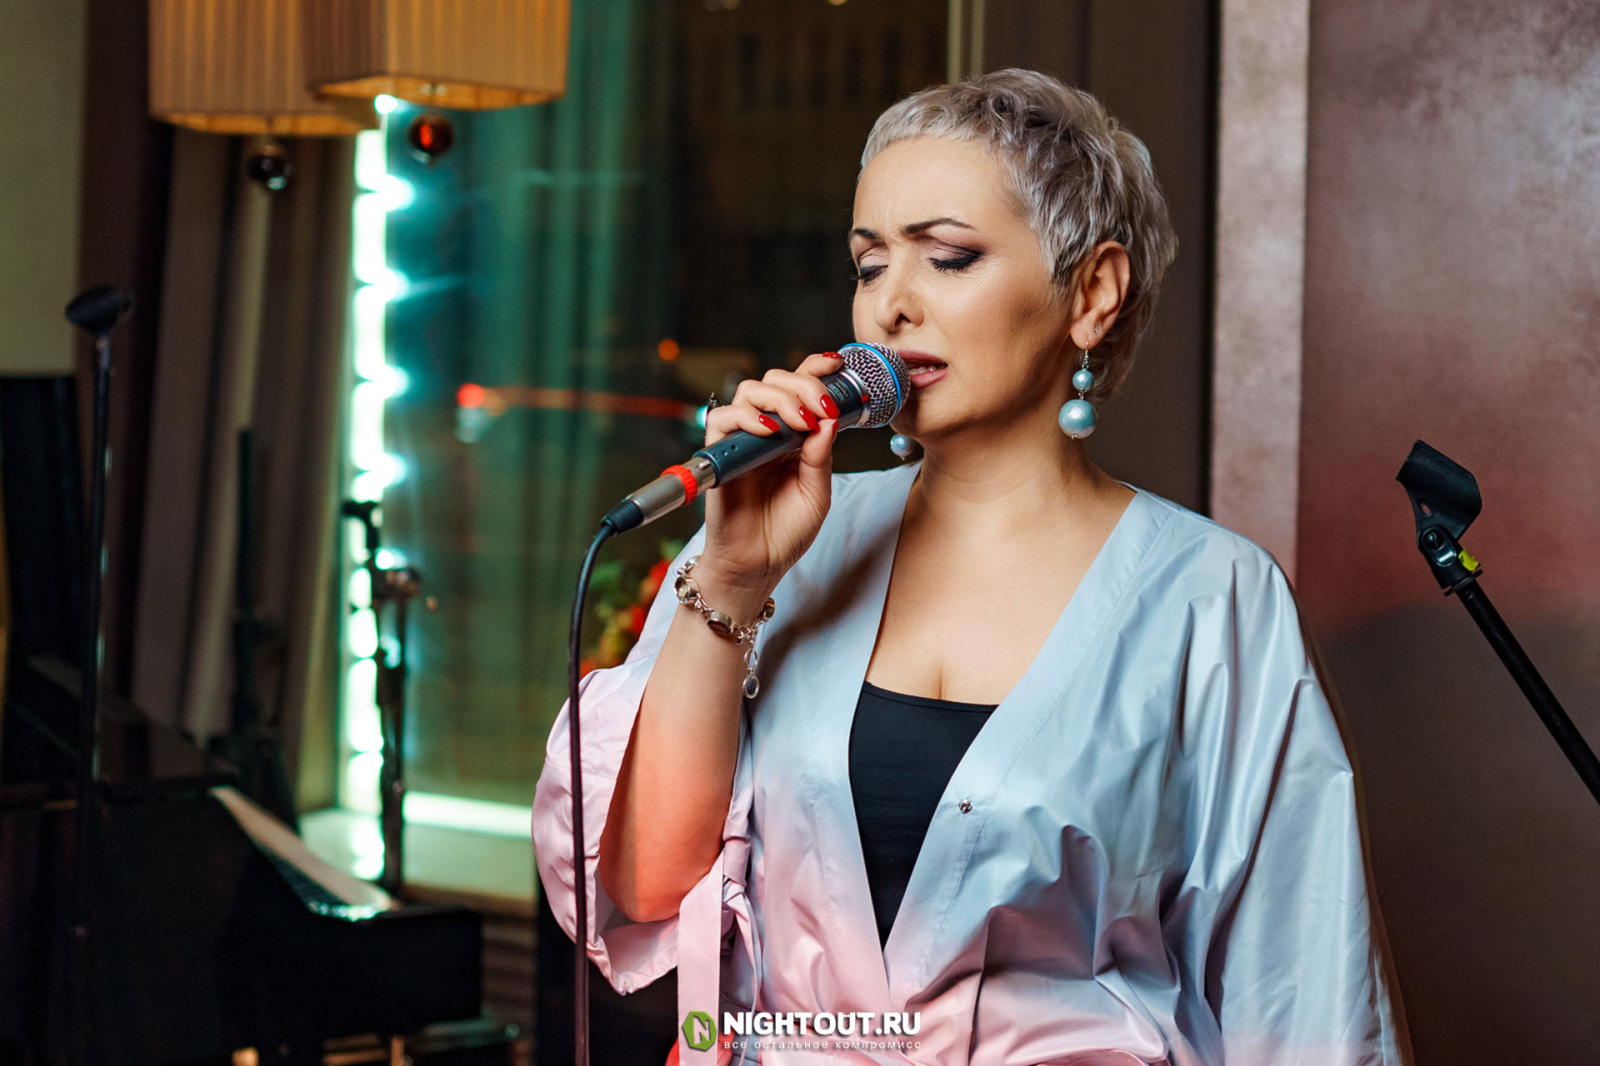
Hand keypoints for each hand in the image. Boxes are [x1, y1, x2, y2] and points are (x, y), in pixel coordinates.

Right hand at [696, 351, 845, 602]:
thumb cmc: (785, 532)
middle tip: (821, 408)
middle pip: (776, 381)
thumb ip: (821, 457)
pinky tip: (770, 432)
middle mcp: (767, 431)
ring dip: (779, 398)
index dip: (815, 369)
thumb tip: (828, 420)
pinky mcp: (720, 453)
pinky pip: (723, 418)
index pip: (800, 389)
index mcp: (794, 436)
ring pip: (751, 390)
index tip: (836, 364)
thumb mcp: (817, 494)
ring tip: (799, 421)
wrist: (757, 566)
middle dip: (803, 385)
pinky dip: (748, 417)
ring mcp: (743, 440)